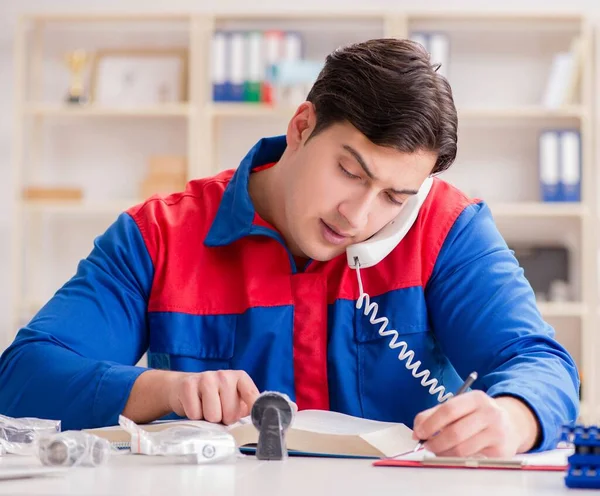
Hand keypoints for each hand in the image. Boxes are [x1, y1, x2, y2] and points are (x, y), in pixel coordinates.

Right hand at [167, 370, 259, 424]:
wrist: (183, 386)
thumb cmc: (214, 397)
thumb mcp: (233, 400)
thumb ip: (246, 409)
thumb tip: (257, 423)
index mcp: (239, 377)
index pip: (251, 395)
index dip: (255, 411)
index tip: (258, 424)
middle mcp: (224, 375)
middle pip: (230, 413)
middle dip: (223, 419)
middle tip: (218, 411)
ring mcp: (206, 378)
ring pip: (213, 416)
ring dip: (208, 419)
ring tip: (206, 409)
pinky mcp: (188, 385)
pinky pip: (195, 414)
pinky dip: (194, 416)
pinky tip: (195, 405)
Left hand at [412, 391, 538, 456]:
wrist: (511, 424)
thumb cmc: (478, 415)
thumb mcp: (460, 407)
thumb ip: (435, 414)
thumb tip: (417, 430)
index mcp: (476, 398)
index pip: (448, 410)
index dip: (430, 423)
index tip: (419, 432)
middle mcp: (489, 413)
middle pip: (454, 432)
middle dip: (435, 441)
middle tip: (426, 445)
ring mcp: (497, 433)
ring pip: (462, 448)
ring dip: (443, 453)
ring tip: (437, 451)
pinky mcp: (501, 451)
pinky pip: (471, 458)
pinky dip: (455, 458)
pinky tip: (451, 454)